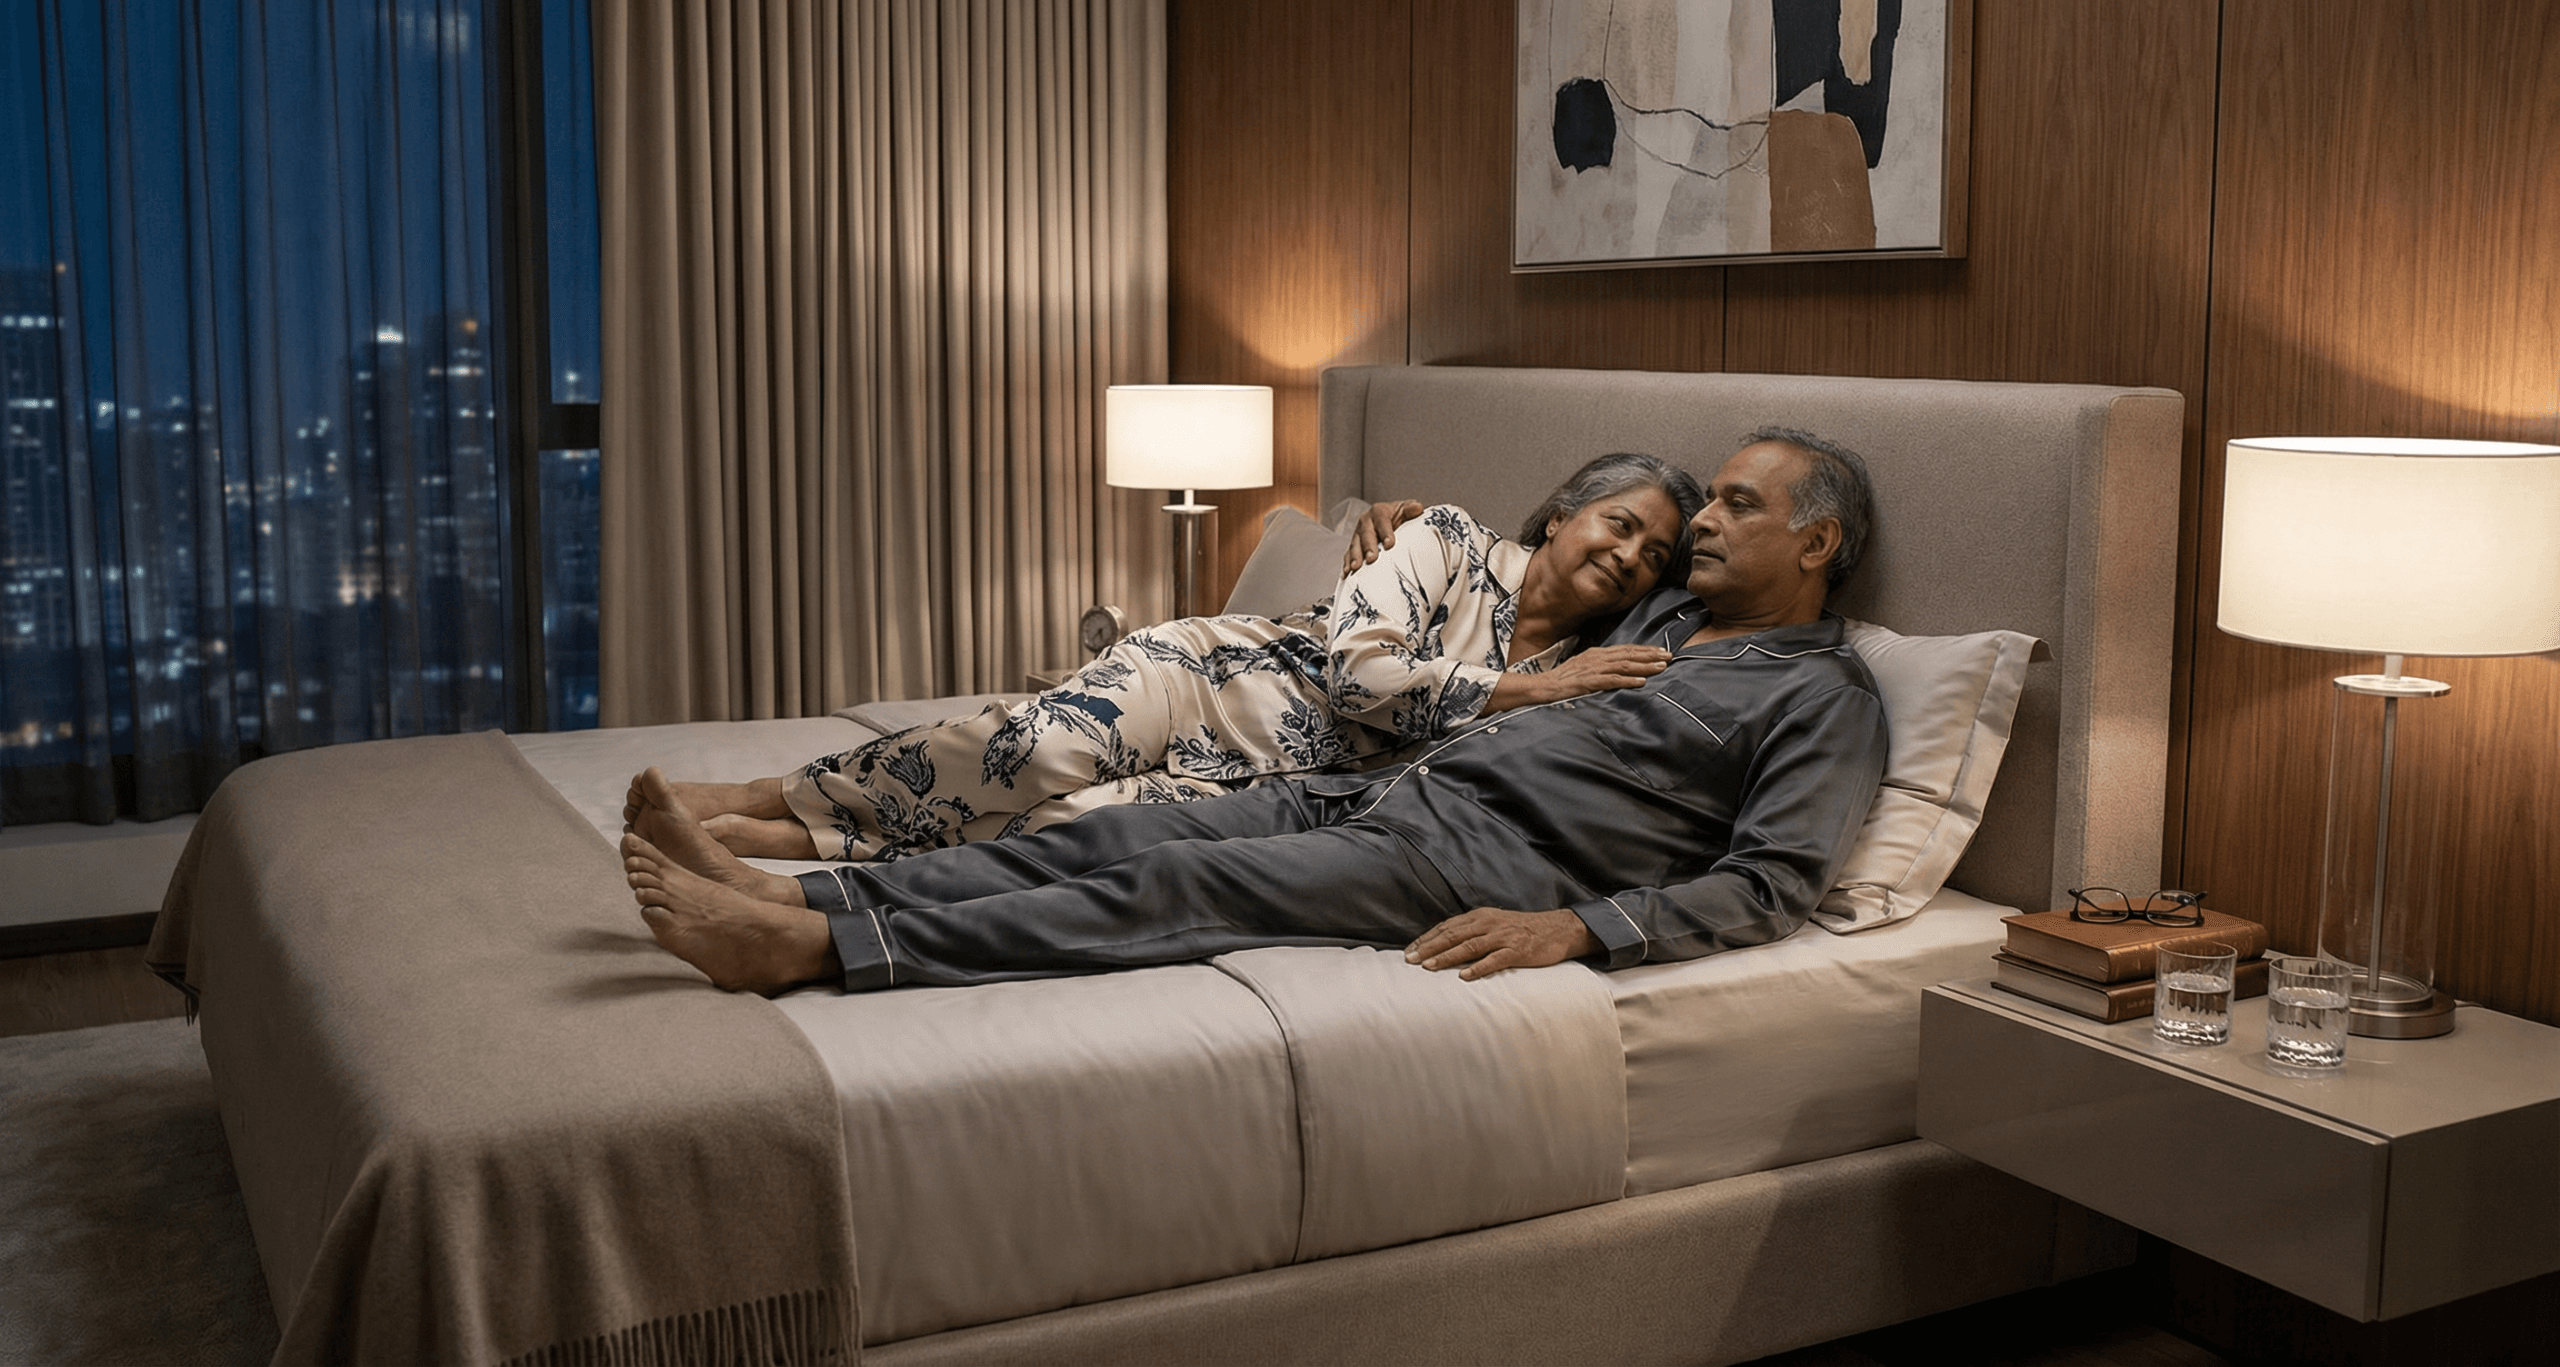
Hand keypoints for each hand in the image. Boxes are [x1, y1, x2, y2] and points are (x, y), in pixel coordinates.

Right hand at [1342, 499, 1425, 573]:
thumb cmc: (1399, 517)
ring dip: (1355, 556)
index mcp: (1379, 511)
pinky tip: (1347, 573)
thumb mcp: (1406, 510)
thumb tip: (1417, 508)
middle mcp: (1366, 521)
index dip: (1385, 532)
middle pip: (1366, 534)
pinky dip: (1347, 563)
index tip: (1390, 544)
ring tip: (1355, 567)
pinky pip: (1348, 554)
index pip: (1382, 520)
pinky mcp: (1354, 546)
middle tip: (1371, 558)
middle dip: (1368, 547)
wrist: (1390, 522)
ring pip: (1355, 544)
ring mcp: (1358, 534)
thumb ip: (1410, 509)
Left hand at [1405, 908, 1598, 980]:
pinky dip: (1478, 968)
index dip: (1427, 938)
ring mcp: (1503, 937)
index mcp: (1481, 916)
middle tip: (1409, 960)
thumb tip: (1446, 943)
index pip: (1447, 927)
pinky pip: (1494, 960)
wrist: (1558, 928)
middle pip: (1453, 935)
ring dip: (1447, 957)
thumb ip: (1473, 931)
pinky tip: (1464, 976)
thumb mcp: (1495, 923)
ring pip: (1469, 947)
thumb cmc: (1523, 928)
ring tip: (1428, 967)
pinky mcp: (1517, 951)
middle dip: (1429, 947)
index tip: (1409, 950)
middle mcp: (1489, 924)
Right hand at [1486, 644, 1669, 711]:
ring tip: (1662, 667)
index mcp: (1595, 654)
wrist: (1541, 687)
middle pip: (1628, 654)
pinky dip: (1627, 680)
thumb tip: (1616, 670)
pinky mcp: (1588, 682)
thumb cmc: (1561, 681)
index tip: (1661, 651)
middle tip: (1669, 656)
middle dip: (1650, 655)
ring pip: (1624, 665)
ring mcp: (1592, 669)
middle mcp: (1596, 658)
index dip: (1644, 650)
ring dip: (1644, 666)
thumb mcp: (1582, 670)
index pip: (1624, 650)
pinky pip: (1611, 680)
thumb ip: (1599, 668)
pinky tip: (1641, 681)